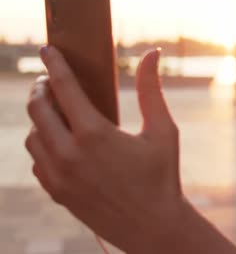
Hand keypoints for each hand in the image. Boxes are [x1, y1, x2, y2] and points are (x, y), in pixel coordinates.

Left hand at [25, 46, 183, 252]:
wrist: (154, 227)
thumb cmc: (163, 176)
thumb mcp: (163, 130)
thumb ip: (152, 89)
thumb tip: (152, 53)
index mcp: (94, 134)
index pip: (63, 87)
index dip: (54, 64)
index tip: (46, 49)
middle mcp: (69, 153)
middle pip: (37, 109)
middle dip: (40, 88)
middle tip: (48, 80)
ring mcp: (58, 176)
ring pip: (32, 136)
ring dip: (39, 117)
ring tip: (54, 109)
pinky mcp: (56, 192)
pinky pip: (37, 161)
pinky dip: (42, 144)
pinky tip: (58, 141)